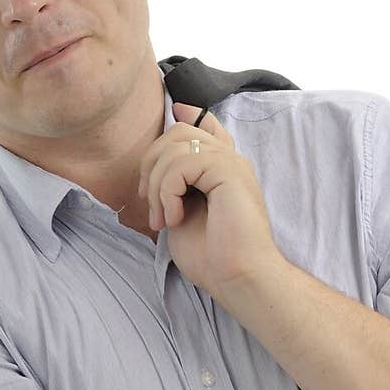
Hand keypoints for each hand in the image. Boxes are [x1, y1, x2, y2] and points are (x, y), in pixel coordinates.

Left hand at [137, 101, 281, 302]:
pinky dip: (168, 192)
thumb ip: (172, 186)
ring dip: (156, 186)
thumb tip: (154, 165)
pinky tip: (175, 218)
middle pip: (178, 132)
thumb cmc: (211, 256)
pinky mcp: (229, 171)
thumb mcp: (180, 213)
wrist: (237, 277)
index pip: (206, 125)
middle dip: (151, 165)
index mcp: (221, 170)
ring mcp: (231, 163)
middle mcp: (229, 160)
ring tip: (163, 219)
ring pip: (175, 146)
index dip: (187, 115)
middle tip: (152, 208)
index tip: (173, 112)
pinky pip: (182, 163)